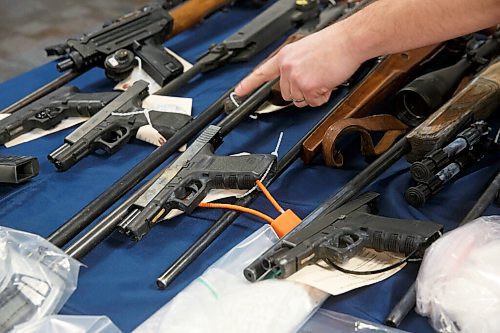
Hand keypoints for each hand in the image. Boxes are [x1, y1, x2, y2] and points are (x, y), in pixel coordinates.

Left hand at [235, 25, 363, 107]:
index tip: (238, 92)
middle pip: (287, 94)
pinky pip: (313, 102)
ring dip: (312, 95)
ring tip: (323, 77)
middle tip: (316, 77)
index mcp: (284, 56)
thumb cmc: (333, 44)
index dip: (248, 84)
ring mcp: (296, 77)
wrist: (349, 40)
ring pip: (299, 100)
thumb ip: (294, 65)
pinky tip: (327, 82)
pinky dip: (322, 97)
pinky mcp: (307, 87)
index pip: (262, 73)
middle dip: (302, 91)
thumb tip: (292, 82)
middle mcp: (287, 67)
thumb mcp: (305, 50)